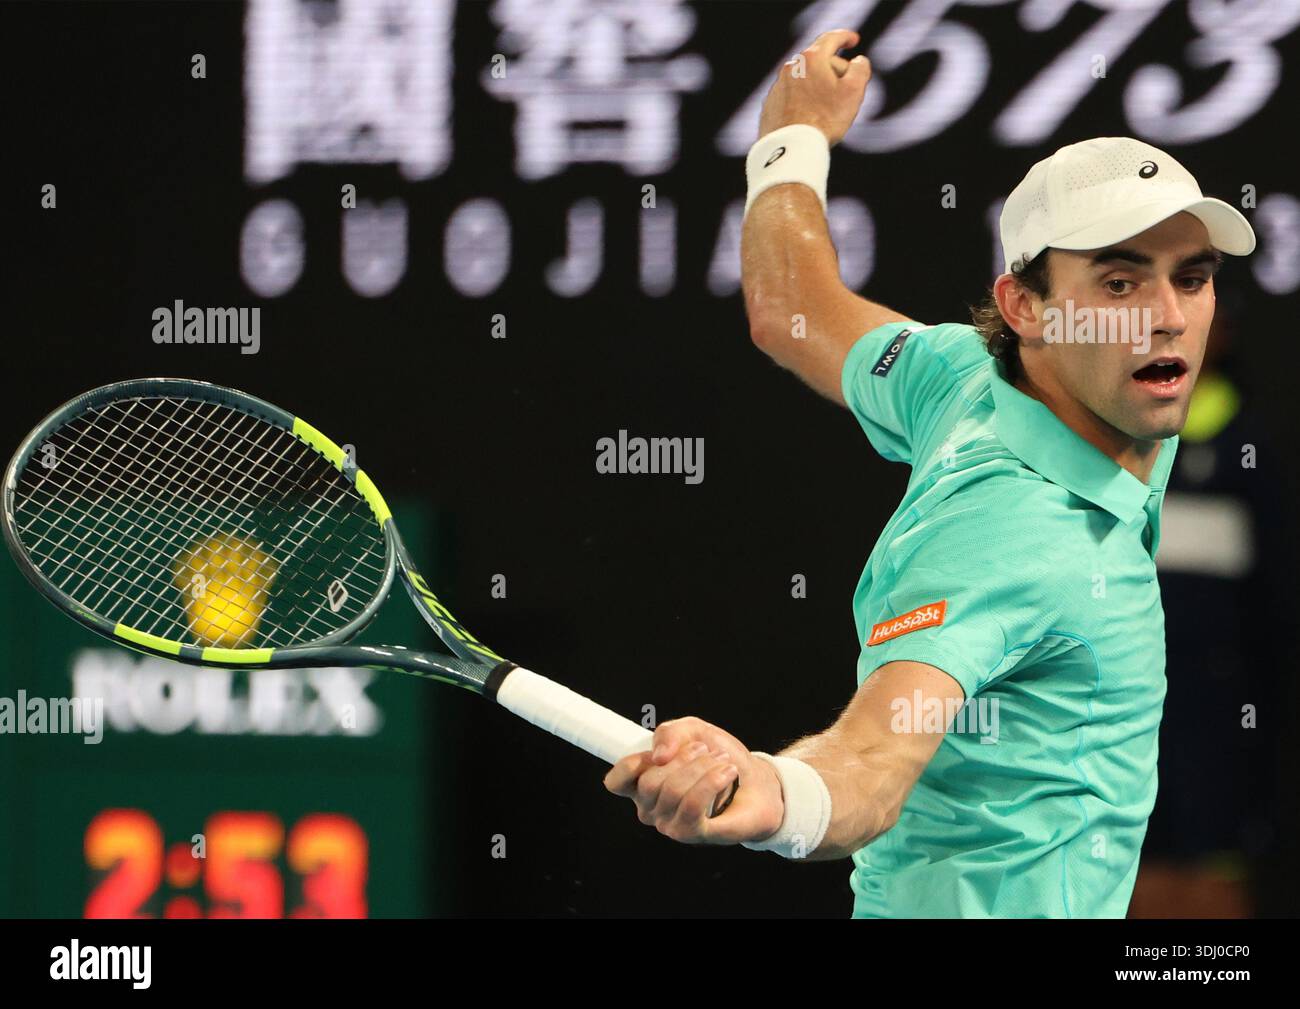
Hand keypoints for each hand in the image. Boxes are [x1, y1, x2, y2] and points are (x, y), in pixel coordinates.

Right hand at [603, 716, 783, 844]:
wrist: (757, 781)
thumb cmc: (719, 756)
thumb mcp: (693, 731)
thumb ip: (670, 732)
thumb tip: (658, 756)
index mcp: (643, 784)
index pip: (616, 782)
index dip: (631, 764)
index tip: (660, 753)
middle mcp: (651, 809)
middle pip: (649, 783)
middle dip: (682, 759)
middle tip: (706, 751)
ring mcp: (670, 824)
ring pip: (673, 792)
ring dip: (702, 768)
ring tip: (722, 761)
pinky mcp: (694, 834)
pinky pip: (692, 806)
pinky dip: (711, 782)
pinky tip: (727, 772)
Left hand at [758, 29, 871, 145]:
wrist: (790, 149)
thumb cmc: (825, 120)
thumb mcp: (854, 92)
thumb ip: (860, 70)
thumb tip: (858, 62)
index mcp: (812, 59)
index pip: (831, 39)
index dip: (845, 37)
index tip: (853, 40)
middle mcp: (791, 68)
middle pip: (818, 61)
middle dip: (834, 69)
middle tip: (847, 87)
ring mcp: (778, 86)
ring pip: (804, 80)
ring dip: (817, 87)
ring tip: (828, 108)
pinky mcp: (770, 105)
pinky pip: (791, 96)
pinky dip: (802, 101)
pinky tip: (810, 118)